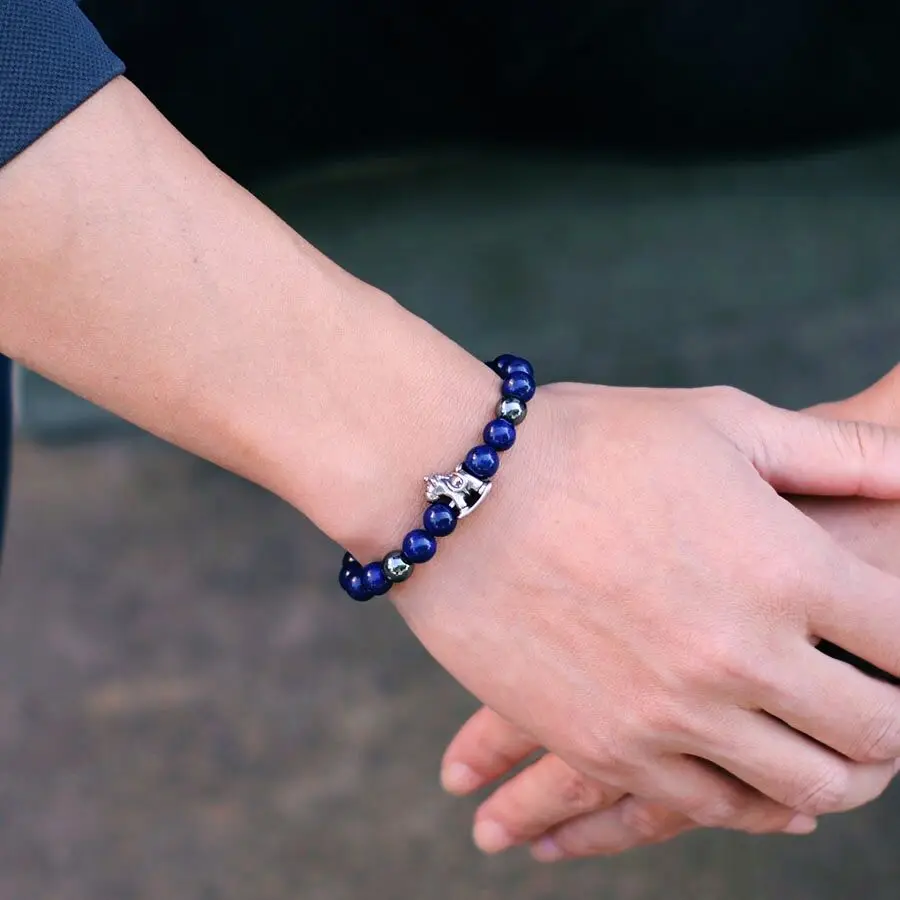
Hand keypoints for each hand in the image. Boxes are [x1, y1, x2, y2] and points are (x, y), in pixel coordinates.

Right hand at [393, 380, 899, 842]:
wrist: (456, 491)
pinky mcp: (605, 746)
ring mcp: (671, 714)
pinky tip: (756, 783)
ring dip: (836, 773)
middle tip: (880, 699)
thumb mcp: (721, 421)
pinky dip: (751, 804)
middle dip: (895, 719)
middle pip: (876, 733)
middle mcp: (741, 657)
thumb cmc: (589, 441)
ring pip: (804, 788)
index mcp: (785, 569)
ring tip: (831, 747)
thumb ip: (839, 451)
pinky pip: (706, 807)